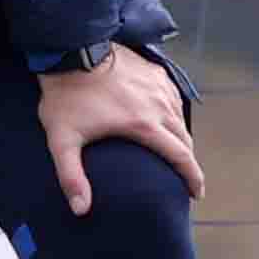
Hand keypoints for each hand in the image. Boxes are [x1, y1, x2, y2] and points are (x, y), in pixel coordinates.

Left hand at [35, 45, 200, 215]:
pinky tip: (166, 119)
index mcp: (144, 125)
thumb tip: (81, 210)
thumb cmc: (66, 96)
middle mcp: (159, 105)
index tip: (196, 194)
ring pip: (181, 117)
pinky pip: (173, 96)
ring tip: (174, 151)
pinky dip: (174, 112)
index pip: (181, 157)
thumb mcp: (62, 140)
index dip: (193, 178)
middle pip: (185, 139)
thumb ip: (71, 176)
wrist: (70, 48)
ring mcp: (159, 85)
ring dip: (181, 136)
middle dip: (188, 161)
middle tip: (184, 177)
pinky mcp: (155, 70)